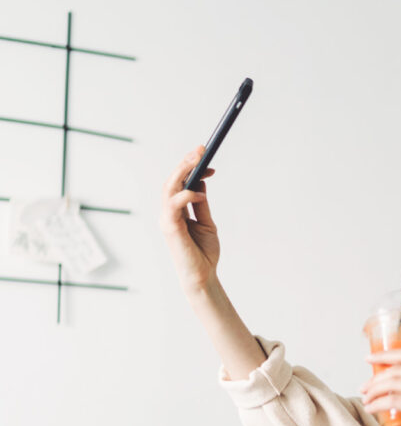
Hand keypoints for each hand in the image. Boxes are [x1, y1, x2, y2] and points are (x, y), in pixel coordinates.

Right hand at [159, 146, 219, 293]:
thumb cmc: (203, 253)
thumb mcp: (206, 223)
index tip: (207, 159)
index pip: (179, 183)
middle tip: (201, 150)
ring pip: (169, 188)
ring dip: (183, 172)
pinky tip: (199, 192)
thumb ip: (201, 204)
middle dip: (186, 163)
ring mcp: (167, 219)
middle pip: (172, 181)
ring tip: (198, 161)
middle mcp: (168, 212)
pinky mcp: (170, 228)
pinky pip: (173, 205)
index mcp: (176, 211)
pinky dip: (185, 195)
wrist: (203, 276)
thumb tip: (201, 183)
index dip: (191, 169)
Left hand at [360, 349, 400, 425]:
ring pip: (392, 382)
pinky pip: (394, 399)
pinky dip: (378, 403)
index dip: (385, 354)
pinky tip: (371, 408)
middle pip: (396, 368)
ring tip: (365, 399)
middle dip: (375, 376)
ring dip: (374, 390)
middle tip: (363, 387)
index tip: (370, 359)